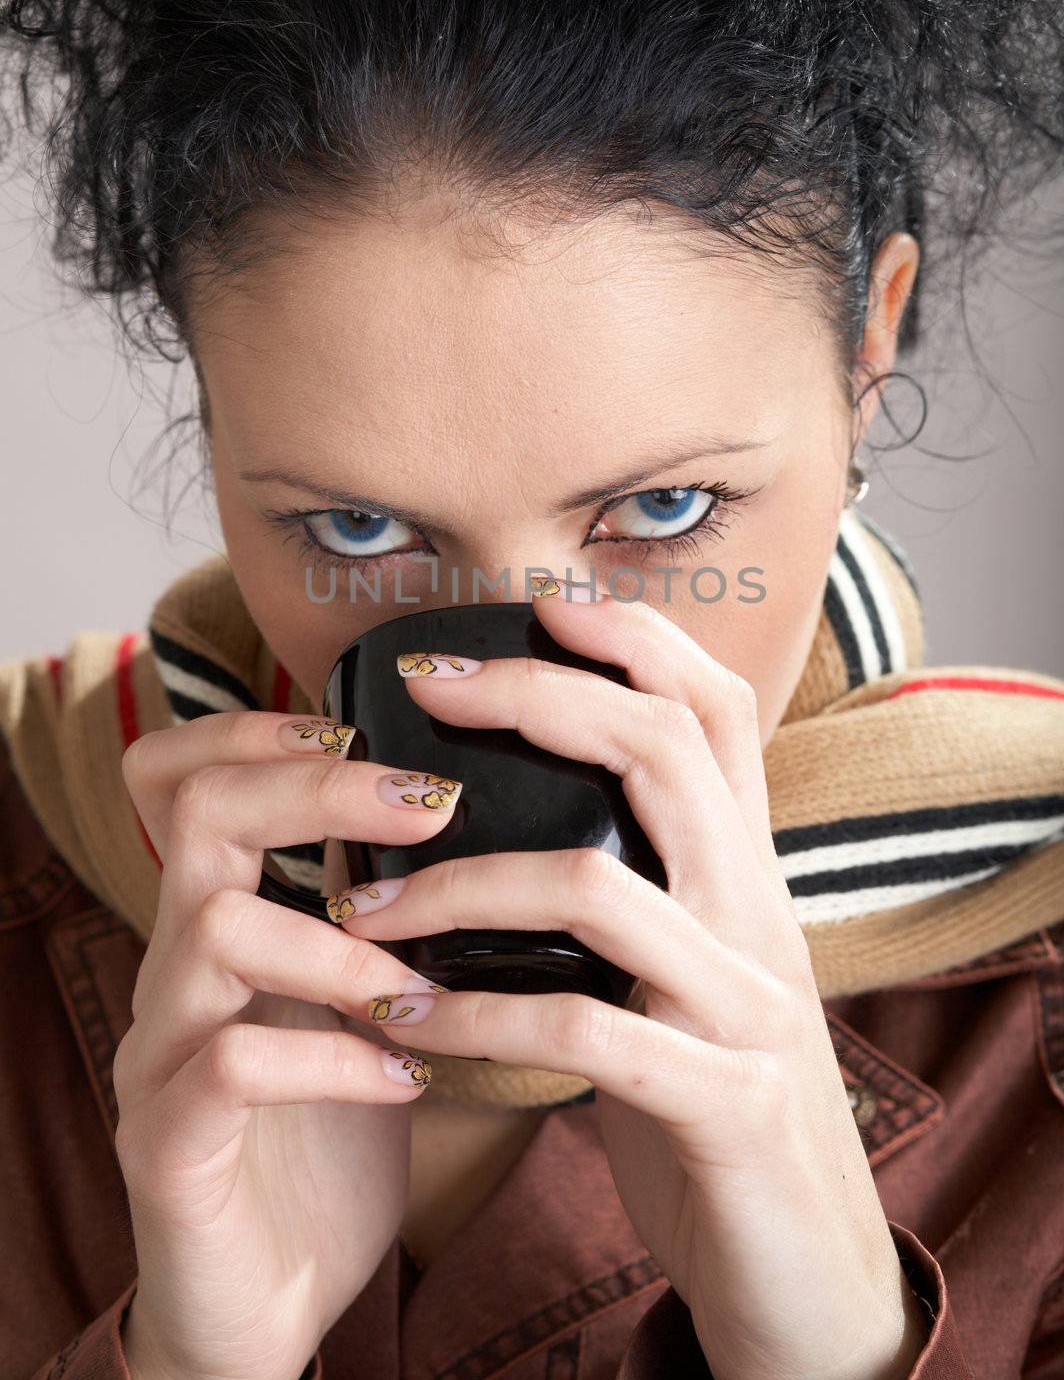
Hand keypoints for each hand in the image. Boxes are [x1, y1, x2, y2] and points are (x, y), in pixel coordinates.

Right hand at [114, 713, 458, 1379]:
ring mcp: (159, 1053)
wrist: (271, 1299)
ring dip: (340, 942)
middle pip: (205, 812)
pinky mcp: (167, 1143)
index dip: (258, 730)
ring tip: (416, 984)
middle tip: (430, 805)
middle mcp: (174, 969)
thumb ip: (388, 919)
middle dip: (321, 791)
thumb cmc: (333, 1135)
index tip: (363, 734)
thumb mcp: (363, 1003)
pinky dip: (332, 1056)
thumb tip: (492, 825)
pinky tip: (405, 1076)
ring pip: (215, 925)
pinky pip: (228, 1065)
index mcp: (221, 921)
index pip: (187, 776)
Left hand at [327, 588, 931, 1379]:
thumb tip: (505, 816)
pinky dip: (480, 1020)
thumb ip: (631, 886)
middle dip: (538, 699)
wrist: (803, 1256)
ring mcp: (747, 1006)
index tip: (536, 602)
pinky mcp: (720, 1102)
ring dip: (460, 884)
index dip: (635, 638)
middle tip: (427, 685)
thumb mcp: (683, 967)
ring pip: (600, 890)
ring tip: (363, 905)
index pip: (713, 710)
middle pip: (661, 754)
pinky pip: (583, 1035)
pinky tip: (409, 1018)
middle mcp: (757, 915)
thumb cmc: (708, 1090)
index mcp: (747, 871)